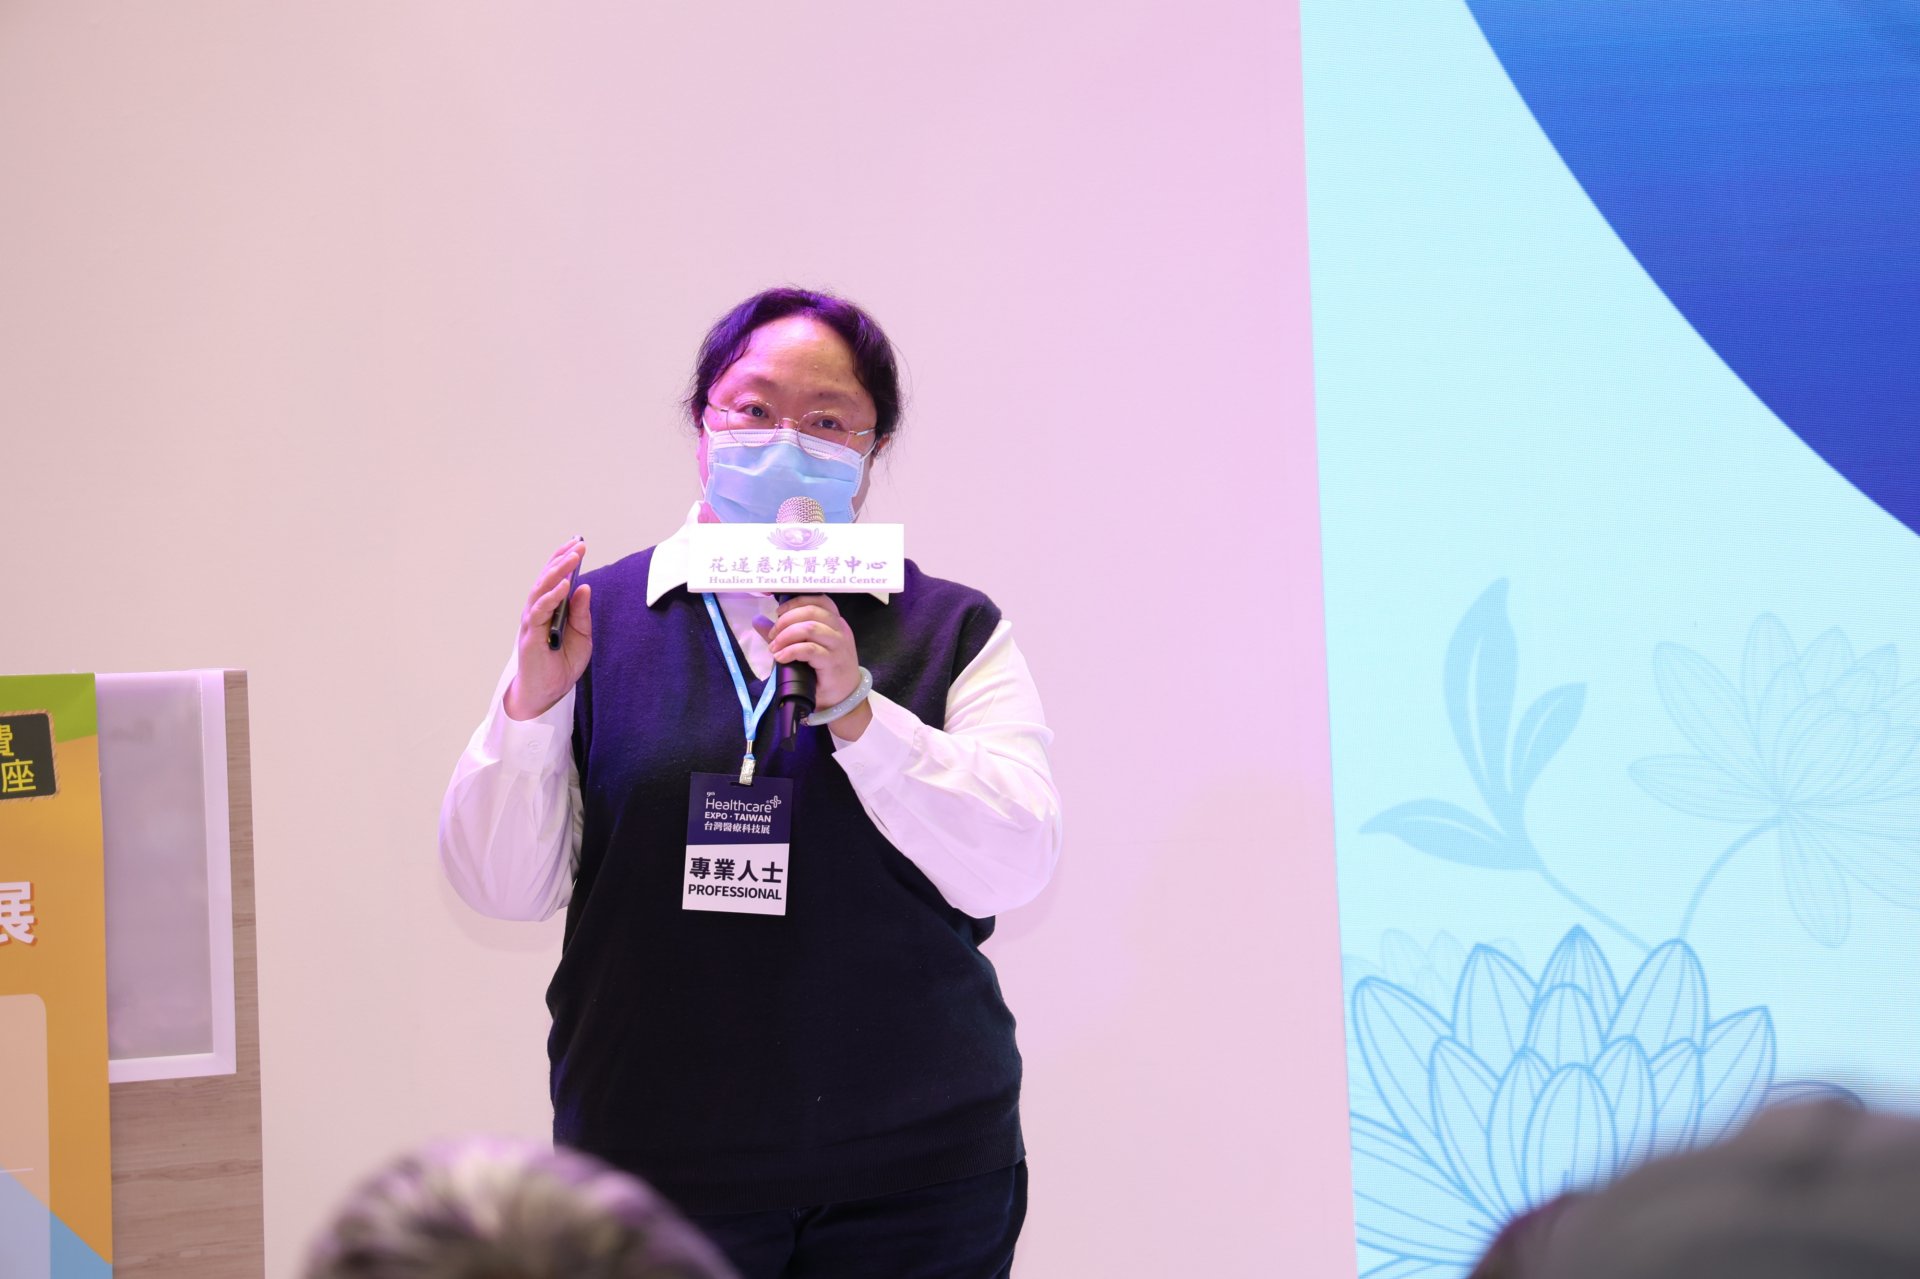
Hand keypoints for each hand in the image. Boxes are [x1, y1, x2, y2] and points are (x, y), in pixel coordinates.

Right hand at [504, 537, 591, 720]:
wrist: (548, 694)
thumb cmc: (561, 665)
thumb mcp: (581, 636)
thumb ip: (581, 613)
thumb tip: (584, 587)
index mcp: (549, 610)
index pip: (554, 579)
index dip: (563, 560)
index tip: (578, 543)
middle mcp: (537, 612)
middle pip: (547, 579)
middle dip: (562, 560)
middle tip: (578, 545)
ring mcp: (532, 622)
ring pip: (542, 590)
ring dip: (557, 572)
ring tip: (572, 558)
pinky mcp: (530, 636)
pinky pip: (540, 611)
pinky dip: (552, 596)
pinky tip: (565, 585)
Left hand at [756, 595, 869, 739]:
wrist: (843, 698)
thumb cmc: (824, 671)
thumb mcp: (805, 648)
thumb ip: (784, 633)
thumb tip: (758, 620)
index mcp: (834, 621)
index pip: (819, 599)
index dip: (796, 602)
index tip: (779, 612)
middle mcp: (839, 629)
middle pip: (811, 611)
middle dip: (786, 620)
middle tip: (773, 635)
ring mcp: (838, 645)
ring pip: (810, 627)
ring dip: (786, 635)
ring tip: (775, 648)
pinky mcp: (833, 662)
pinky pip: (809, 649)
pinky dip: (791, 651)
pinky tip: (781, 657)